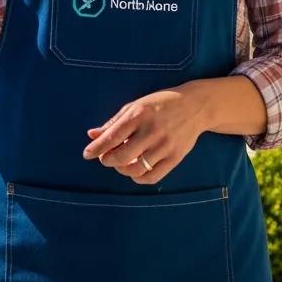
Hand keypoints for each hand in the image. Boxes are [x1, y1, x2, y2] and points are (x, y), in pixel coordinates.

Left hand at [82, 85, 206, 184]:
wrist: (194, 106)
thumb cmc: (159, 104)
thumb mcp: (135, 106)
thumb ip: (114, 122)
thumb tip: (92, 134)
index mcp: (139, 114)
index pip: (113, 136)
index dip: (97, 147)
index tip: (86, 154)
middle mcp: (151, 131)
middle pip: (123, 156)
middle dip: (108, 160)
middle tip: (105, 157)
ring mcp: (165, 146)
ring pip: (136, 169)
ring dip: (122, 169)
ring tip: (120, 163)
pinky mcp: (175, 158)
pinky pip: (152, 177)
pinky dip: (138, 178)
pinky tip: (134, 171)